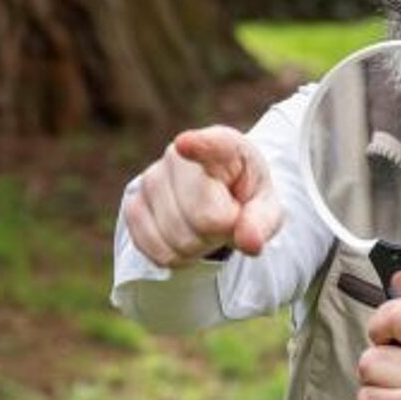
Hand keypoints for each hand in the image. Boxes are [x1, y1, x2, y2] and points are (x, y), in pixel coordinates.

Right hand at [123, 126, 282, 266]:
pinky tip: (183, 237)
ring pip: (176, 237)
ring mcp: (151, 177)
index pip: (212, 144)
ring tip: (205, 227)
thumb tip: (250, 243)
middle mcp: (180, 156)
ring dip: (197, 246)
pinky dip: (173, 255)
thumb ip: (261, 223)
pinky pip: (153, 247)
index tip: (185, 144)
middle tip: (225, 221)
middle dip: (219, 232)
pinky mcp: (133, 202)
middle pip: (203, 217)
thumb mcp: (266, 208)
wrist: (216, 197)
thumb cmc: (244, 199)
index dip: (198, 145)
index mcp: (224, 146)